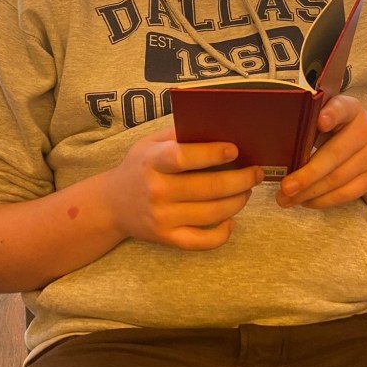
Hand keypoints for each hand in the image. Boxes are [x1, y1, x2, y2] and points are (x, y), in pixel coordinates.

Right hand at [108, 126, 263, 249]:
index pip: (184, 158)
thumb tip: (217, 126)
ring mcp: (162, 217)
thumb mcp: (149, 143)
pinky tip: (231, 220)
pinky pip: (201, 241)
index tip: (235, 150)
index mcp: (152, 161)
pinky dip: (222, 234)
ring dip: (237, 201)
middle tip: (256, 173)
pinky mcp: (167, 238)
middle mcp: (157, 191)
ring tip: (247, 190)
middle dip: (240, 180)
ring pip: (211, 213)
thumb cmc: (139, 167)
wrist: (111, 205)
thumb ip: (178, 134)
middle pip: (207, 188)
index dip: (212, 154)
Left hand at [275, 95, 366, 209]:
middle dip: (307, 174)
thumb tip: (277, 141)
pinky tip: (305, 201)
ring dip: (309, 192)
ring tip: (286, 199)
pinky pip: (345, 194)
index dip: (331, 115)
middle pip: (334, 154)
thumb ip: (310, 122)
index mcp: (350, 109)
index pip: (341, 108)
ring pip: (337, 179)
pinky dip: (322, 201)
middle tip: (285, 187)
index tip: (319, 122)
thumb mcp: (326, 119)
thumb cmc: (336, 133)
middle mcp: (365, 130)